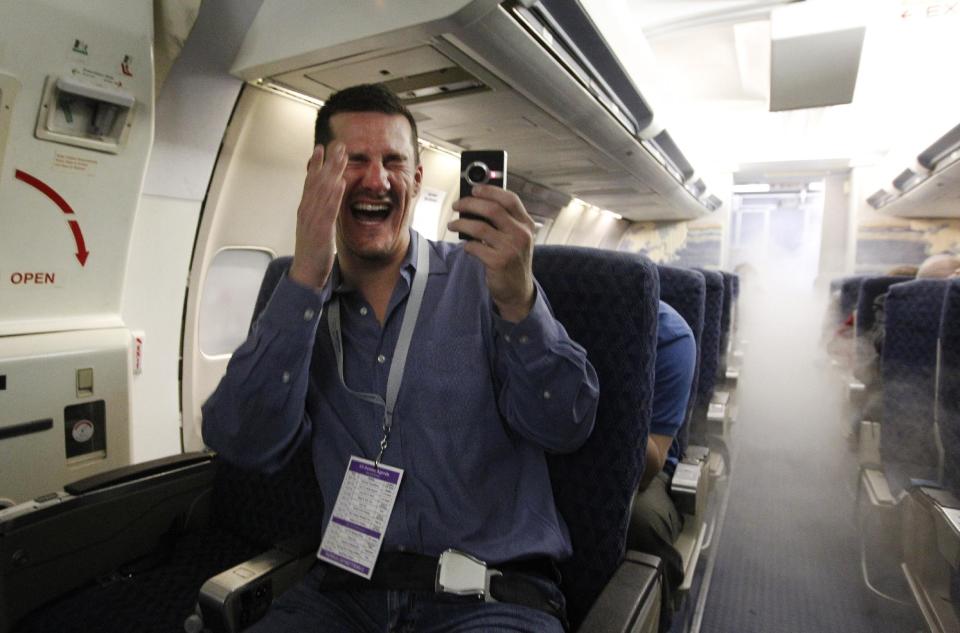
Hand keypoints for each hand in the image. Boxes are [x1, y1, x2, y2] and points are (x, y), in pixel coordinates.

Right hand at [288, 142, 346, 288]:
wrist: (305, 275)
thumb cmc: (312, 255)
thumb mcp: (315, 230)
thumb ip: (319, 216)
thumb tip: (325, 206)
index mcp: (306, 211)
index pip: (310, 183)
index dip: (315, 165)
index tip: (321, 149)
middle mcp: (307, 211)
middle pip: (316, 181)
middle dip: (326, 161)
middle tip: (335, 144)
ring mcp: (312, 220)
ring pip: (322, 190)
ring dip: (332, 171)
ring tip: (341, 155)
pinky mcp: (320, 230)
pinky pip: (328, 209)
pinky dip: (334, 194)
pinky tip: (340, 182)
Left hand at [449, 185, 535, 321]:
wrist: (517, 290)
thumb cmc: (513, 260)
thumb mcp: (516, 238)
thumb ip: (504, 221)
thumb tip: (476, 203)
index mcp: (526, 224)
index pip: (510, 199)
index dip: (490, 191)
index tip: (474, 189)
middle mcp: (521, 234)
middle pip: (492, 209)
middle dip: (469, 204)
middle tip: (457, 205)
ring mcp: (510, 248)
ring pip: (479, 227)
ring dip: (461, 223)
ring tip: (452, 224)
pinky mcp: (498, 262)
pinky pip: (474, 247)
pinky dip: (466, 245)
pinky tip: (466, 246)